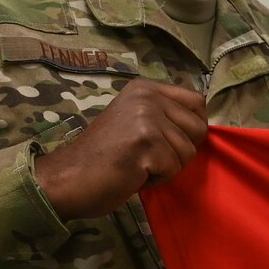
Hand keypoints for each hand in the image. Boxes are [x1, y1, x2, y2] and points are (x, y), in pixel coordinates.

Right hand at [33, 78, 207, 220]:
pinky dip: (157, 180)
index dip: (193, 127)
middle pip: (198, 128)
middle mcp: (146, 97)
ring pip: (188, 152)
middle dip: (180, 151)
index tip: (171, 142)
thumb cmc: (102, 158)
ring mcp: (146, 117)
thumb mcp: (134, 123)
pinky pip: (173, 168)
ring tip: (137, 165)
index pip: (197, 102)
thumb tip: (202, 125)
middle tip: (149, 157)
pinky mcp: (145, 142)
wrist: (66, 179)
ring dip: (166, 167)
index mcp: (144, 88)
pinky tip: (132, 174)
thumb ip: (163, 117)